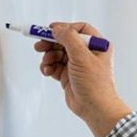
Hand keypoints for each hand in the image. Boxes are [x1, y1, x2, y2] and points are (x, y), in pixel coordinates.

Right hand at [34, 22, 131, 136]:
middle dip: (51, 43)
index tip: (50, 29)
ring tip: (46, 62)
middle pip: (65, 41)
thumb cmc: (95, 84)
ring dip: (49, 56)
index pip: (79, 29)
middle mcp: (88, 53)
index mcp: (98, 45)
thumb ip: (69, 39)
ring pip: (58, 54)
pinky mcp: (69, 76)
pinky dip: (49, 67)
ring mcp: (78, 65)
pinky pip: (55, 66)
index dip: (64, 28)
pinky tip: (47, 71)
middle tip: (39, 45)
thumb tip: (57, 28)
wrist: (94, 108)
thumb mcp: (82, 56)